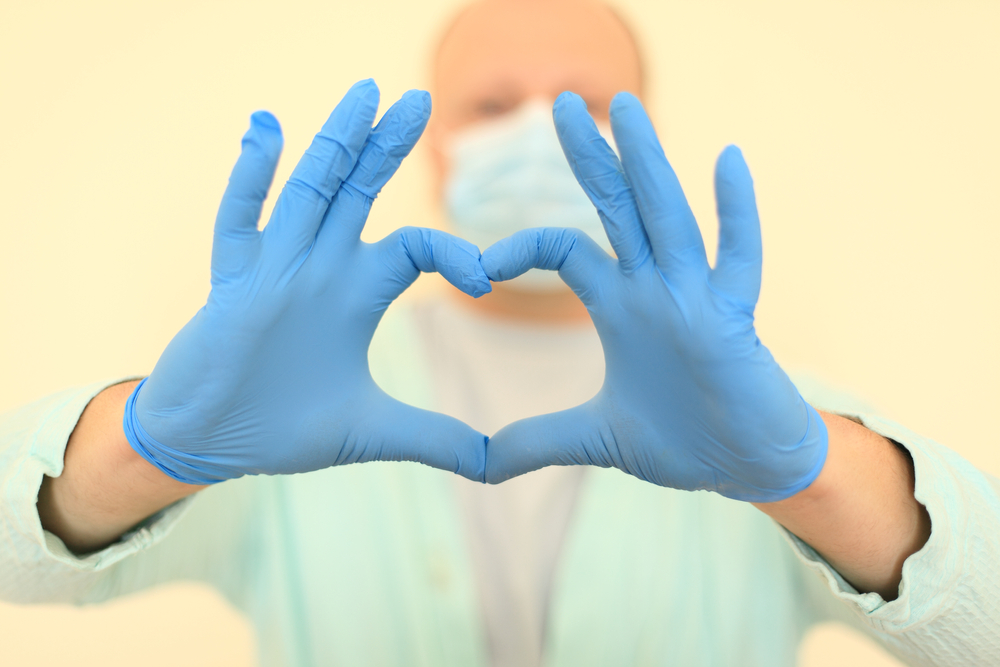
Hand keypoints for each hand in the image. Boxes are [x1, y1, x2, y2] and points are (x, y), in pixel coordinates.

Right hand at [125, 80, 491, 484]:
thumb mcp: (372, 433)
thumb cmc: (283, 429)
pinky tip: (265, 128)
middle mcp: (320, 270)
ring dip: (334, 143)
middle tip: (417, 99)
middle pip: (358, 195)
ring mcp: (273, 270)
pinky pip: (238, 221)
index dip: (452, 251)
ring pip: (307, 192)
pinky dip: (250, 177)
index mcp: (356, 294)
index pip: (412, 248)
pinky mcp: (229, 284)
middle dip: (386, 148)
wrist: (211, 444)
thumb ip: (434, 440)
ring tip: (362, 92)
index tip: (486, 279)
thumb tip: (496, 467)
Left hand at [481, 92, 826, 501]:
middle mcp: (654, 289)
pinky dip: (736, 213)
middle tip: (563, 102)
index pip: (564, 250)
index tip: (474, 269)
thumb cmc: (680, 441)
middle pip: (617, 209)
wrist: (745, 466)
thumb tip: (479, 464)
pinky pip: (738, 260)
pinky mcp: (735, 322)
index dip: (519, 248)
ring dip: (648, 165)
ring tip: (627, 108)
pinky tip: (728, 160)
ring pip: (668, 220)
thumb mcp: (594, 439)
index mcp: (620, 305)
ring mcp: (696, 299)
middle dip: (592, 157)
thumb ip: (537, 441)